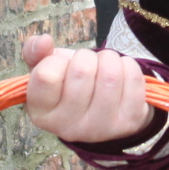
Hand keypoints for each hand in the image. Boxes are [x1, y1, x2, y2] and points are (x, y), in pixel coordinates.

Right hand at [21, 33, 151, 143]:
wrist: (104, 108)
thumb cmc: (70, 84)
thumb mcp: (47, 69)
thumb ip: (35, 52)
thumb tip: (43, 41)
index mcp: (42, 114)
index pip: (46, 76)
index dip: (56, 61)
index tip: (61, 66)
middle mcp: (68, 128)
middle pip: (82, 71)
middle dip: (86, 57)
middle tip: (87, 65)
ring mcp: (100, 128)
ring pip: (110, 74)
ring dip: (109, 59)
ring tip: (104, 67)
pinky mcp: (129, 122)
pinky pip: (132, 77)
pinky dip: (128, 66)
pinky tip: (121, 75)